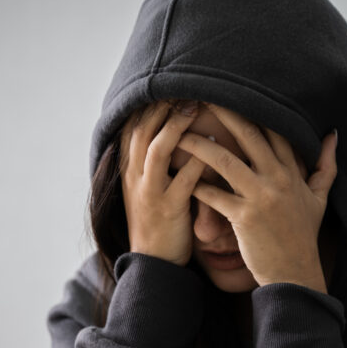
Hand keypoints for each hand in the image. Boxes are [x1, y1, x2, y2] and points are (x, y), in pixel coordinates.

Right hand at [120, 99, 209, 266]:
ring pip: (157, 150)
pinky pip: (184, 181)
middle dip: (163, 107)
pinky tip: (216, 148)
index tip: (170, 85)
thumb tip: (170, 126)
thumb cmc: (159, 220)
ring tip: (195, 108)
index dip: (150, 105)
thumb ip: (154, 159)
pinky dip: (199, 162)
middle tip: (185, 88)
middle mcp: (135, 177)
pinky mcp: (168, 209)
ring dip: (176, 127)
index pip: (134, 127)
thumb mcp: (149, 186)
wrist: (154, 262)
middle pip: (143, 131)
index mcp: (130, 169)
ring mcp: (150, 192)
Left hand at [177, 102, 337, 291]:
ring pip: (225, 161)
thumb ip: (325, 165)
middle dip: (222, 113)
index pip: (273, 130)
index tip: (232, 92)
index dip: (253, 108)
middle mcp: (278, 179)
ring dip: (199, 146)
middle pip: (248, 135)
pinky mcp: (244, 218)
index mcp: (292, 172)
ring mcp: (261, 197)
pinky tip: (178, 176)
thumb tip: (333, 134)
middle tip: (199, 97)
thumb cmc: (303, 235)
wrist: (294, 273)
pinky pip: (213, 195)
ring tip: (178, 135)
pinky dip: (195, 185)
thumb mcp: (320, 198)